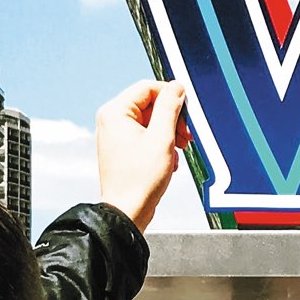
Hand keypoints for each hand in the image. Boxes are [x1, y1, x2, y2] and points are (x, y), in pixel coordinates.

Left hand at [95, 80, 191, 231]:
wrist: (128, 211)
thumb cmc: (139, 180)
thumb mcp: (162, 137)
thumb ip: (169, 108)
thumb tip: (176, 88)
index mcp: (115, 113)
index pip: (148, 88)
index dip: (171, 95)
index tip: (187, 108)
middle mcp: (112, 120)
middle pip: (151, 103)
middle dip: (172, 117)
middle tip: (186, 132)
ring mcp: (117, 135)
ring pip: (152, 119)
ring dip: (170, 131)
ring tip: (180, 147)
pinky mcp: (124, 148)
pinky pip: (148, 134)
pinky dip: (162, 142)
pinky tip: (170, 158)